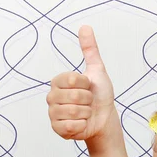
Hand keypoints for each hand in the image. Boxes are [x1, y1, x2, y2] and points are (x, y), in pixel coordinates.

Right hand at [47, 25, 116, 142]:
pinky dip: (83, 124)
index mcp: (58, 81)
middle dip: (88, 99)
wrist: (105, 118)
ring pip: (73, 112)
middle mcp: (51, 97)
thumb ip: (90, 50)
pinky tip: (82, 123)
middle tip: (88, 101)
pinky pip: (71, 125)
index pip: (72, 79)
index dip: (86, 84)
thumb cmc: (100, 95)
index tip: (88, 86)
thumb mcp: (97, 71)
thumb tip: (85, 26)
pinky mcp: (57, 129)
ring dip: (87, 112)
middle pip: (73, 96)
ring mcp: (53, 114)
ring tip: (86, 111)